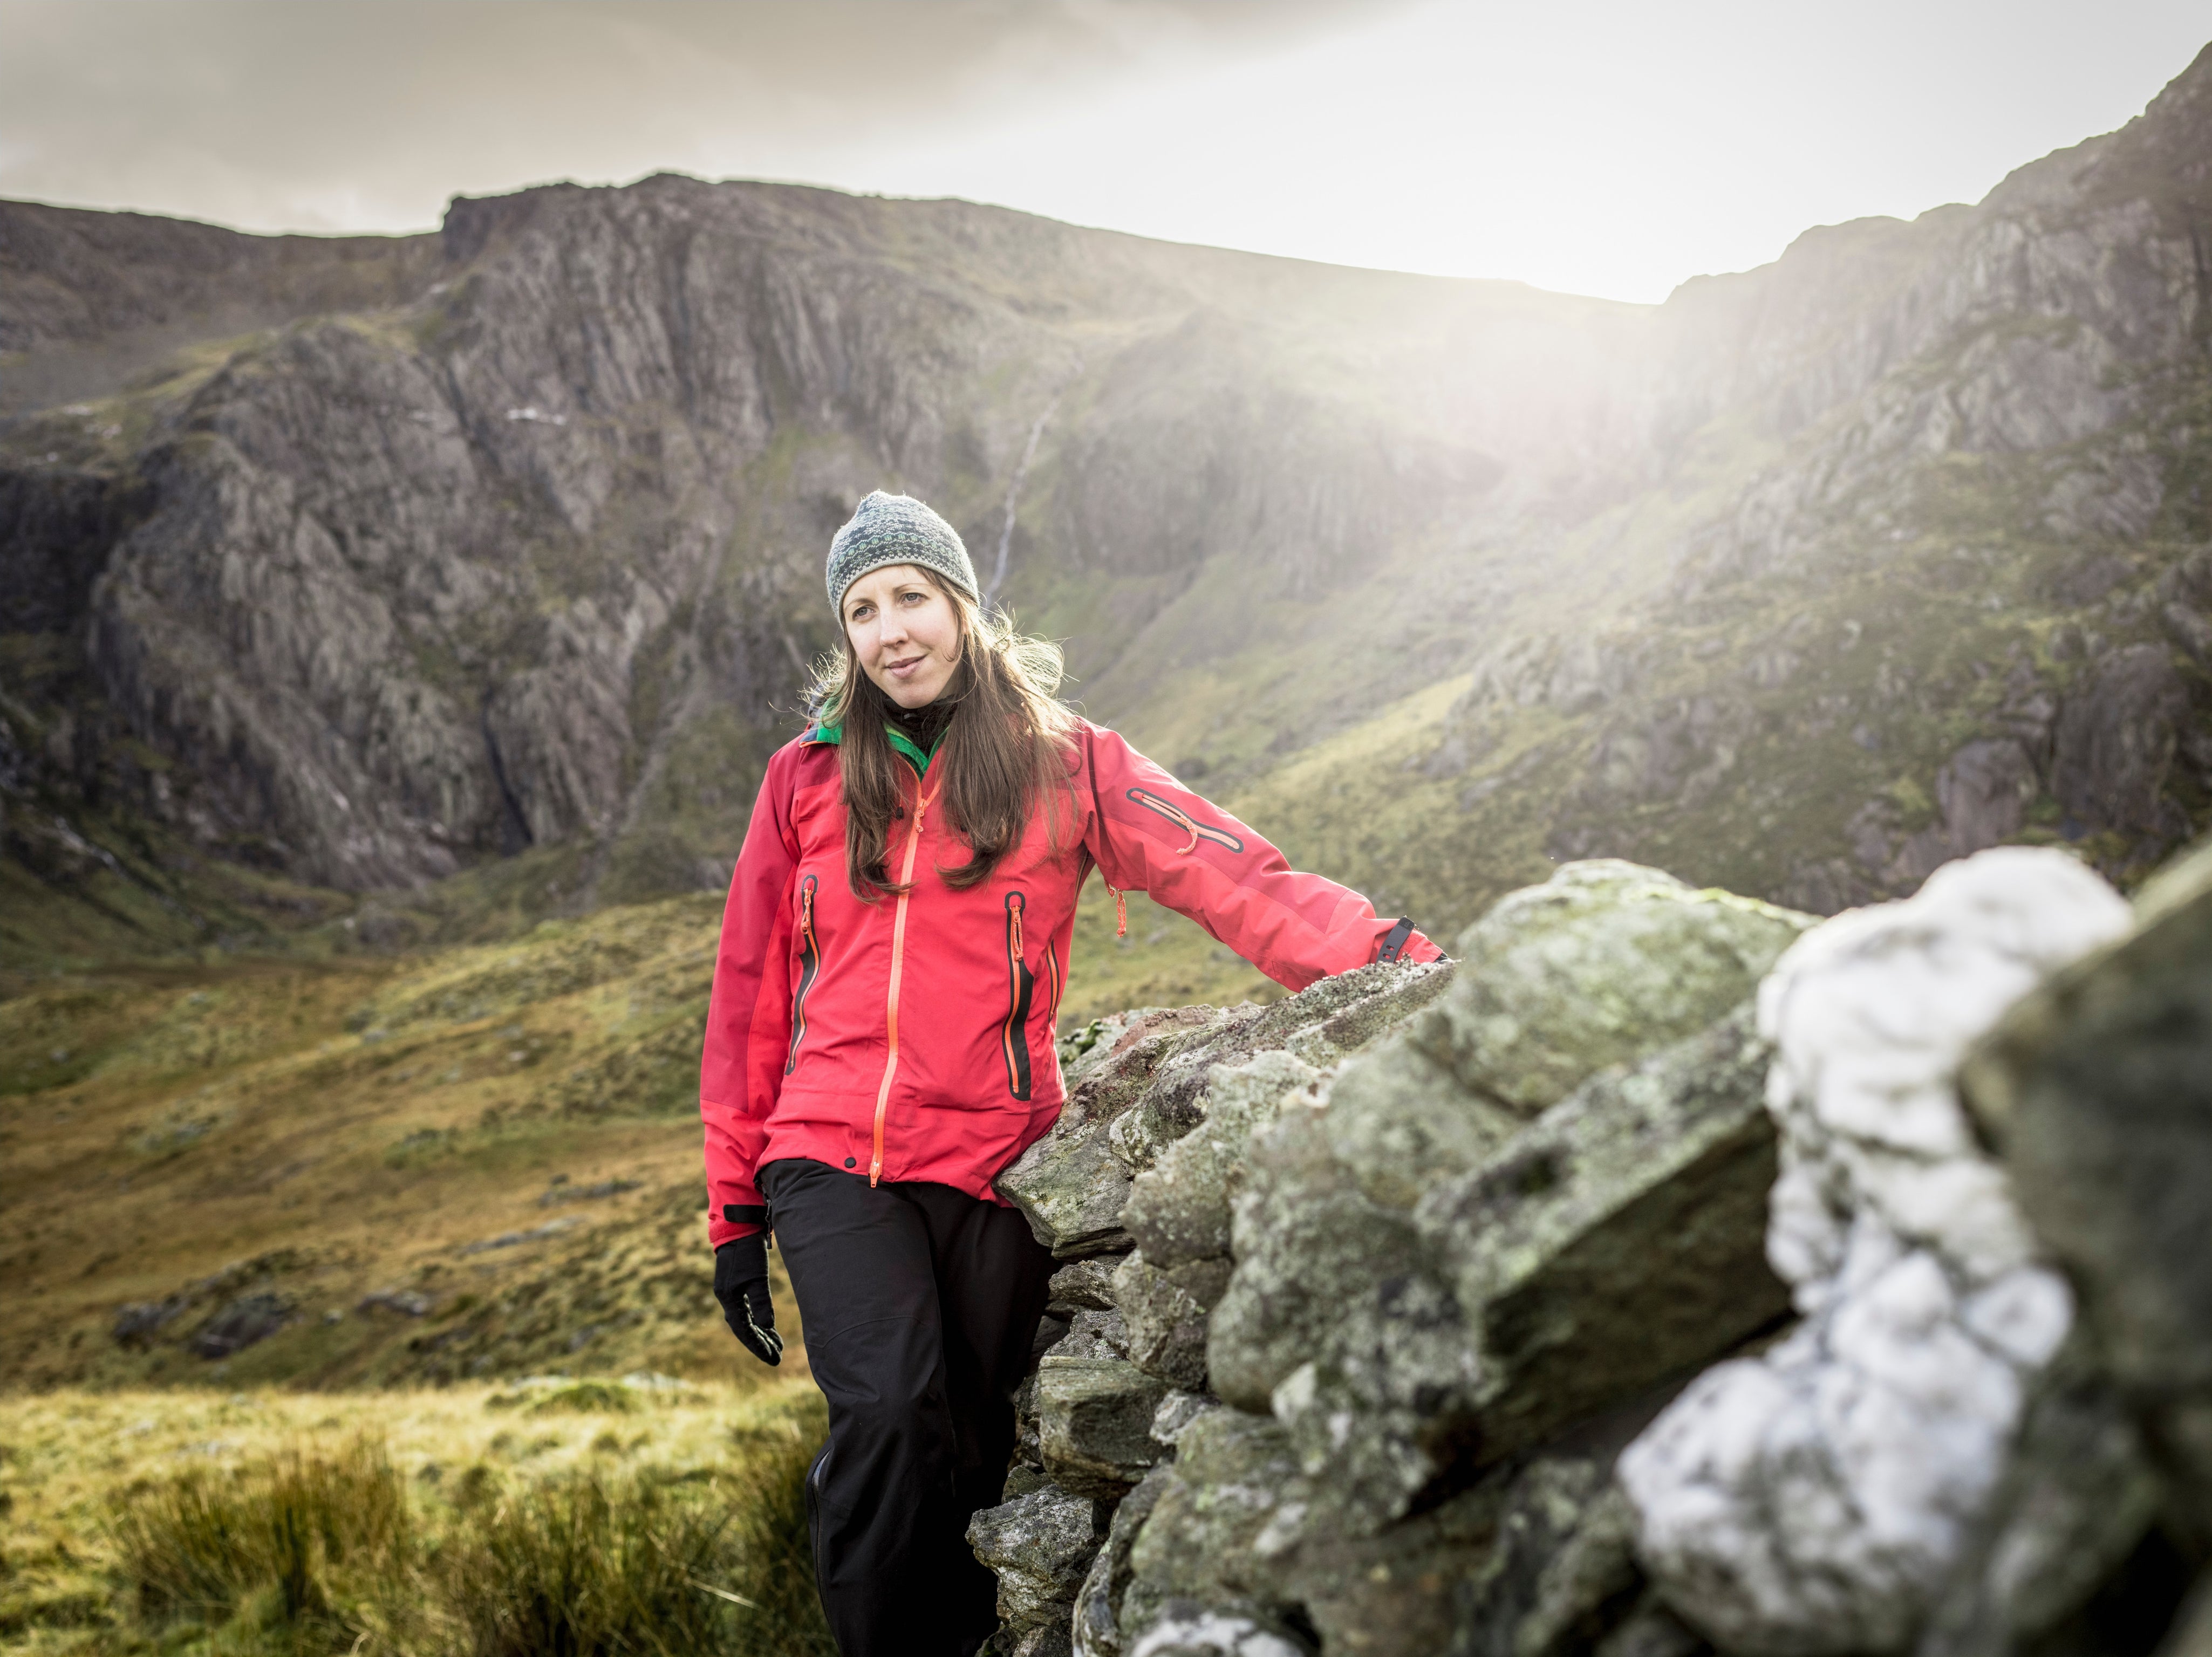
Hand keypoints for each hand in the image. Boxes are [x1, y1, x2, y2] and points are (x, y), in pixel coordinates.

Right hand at [713, 1236, 782, 1365]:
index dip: (759, 1346)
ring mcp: (731, 1293)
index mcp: (729, 1299)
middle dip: (760, 1344)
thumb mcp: (757, 1277)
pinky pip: (747, 1311)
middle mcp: (727, 1299)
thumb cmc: (748, 1251)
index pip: (744, 1330)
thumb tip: (766, 1327)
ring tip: (777, 1345)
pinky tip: (768, 1327)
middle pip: (744, 1329)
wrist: (738, 1227)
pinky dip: (758, 1321)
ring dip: (761, 1334)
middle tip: (777, 1357)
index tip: (774, 1359)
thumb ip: (761, 1302)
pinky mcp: (736, 1287)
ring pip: (746, 1321)